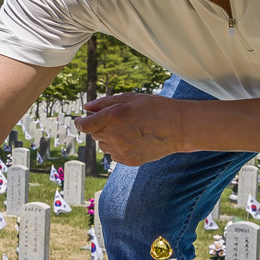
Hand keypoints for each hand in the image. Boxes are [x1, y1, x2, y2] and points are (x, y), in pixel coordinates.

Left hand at [74, 92, 188, 165]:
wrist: (179, 128)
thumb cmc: (155, 108)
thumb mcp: (130, 99)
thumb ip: (104, 103)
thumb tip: (86, 108)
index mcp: (113, 116)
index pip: (85, 125)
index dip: (80, 122)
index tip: (79, 120)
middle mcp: (114, 135)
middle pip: (95, 134)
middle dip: (100, 126)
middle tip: (117, 120)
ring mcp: (121, 150)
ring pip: (103, 145)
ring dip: (109, 137)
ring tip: (129, 129)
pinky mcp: (128, 160)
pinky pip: (114, 154)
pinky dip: (118, 147)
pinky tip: (133, 139)